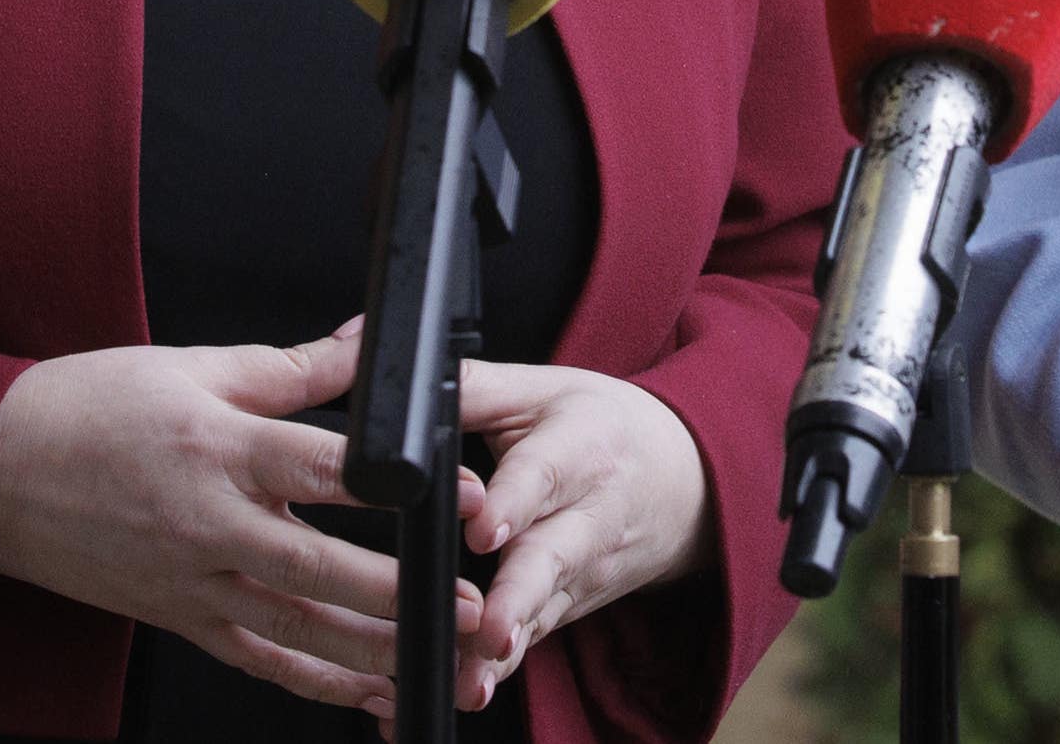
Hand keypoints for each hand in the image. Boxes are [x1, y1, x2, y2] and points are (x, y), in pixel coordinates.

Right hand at [0, 318, 479, 705]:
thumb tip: (364, 343)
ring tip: (440, 658)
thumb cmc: (85, 411)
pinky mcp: (177, 618)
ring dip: (374, 653)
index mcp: (219, 450)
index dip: (404, 483)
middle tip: (475, 606)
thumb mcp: (193, 367)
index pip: (328, 470)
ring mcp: (191, 583)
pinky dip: (315, 683)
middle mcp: (209, 526)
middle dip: (404, 597)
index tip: (465, 493)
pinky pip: (256, 660)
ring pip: (296, 630)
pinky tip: (368, 692)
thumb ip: (292, 368)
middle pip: (322, 570)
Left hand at [348, 359, 706, 722]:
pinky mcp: (570, 610)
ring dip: (505, 653)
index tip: (483, 528)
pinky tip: (456, 697)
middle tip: (489, 630)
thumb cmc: (599, 426)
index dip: (515, 502)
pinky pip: (532, 645)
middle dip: (517, 598)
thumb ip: (465, 385)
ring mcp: (581, 574)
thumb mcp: (541, 389)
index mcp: (579, 448)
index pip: (544, 475)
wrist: (685, 481)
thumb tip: (374, 362)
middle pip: (551, 561)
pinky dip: (495, 674)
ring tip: (470, 685)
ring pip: (542, 617)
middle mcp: (586, 518)